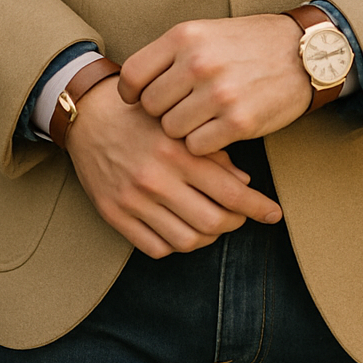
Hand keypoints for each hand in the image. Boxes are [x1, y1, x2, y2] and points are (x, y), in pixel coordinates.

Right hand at [65, 73, 281, 258]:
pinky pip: (155, 248)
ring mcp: (133, 200)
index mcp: (177, 152)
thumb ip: (212, 151)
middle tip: (241, 215)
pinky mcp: (114, 214)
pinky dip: (175, 245)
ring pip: (186, 241)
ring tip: (213, 222)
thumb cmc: (142, 114)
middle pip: (212, 223)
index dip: (258, 208)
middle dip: (235, 223)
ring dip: (208, 237)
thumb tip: (243, 181)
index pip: (230, 192)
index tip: (274, 213)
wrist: (88, 115)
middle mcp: (156, 179)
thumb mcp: (179, 121)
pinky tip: (182, 227)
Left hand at [118, 14, 311, 155]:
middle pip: (150, 107)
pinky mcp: (238, 121)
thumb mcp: (206, 32)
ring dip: (183, 129)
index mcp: (185, 36)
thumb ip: (170, 54)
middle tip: (181, 108)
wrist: (305, 53)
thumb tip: (132, 85)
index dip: (130, 93)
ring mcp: (218, 93)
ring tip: (202, 117)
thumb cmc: (250, 43)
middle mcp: (198, 62)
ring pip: (171, 130)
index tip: (136, 100)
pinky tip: (217, 128)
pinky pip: (197, 146)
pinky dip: (204, 143)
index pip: (133, 75)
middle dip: (162, 112)